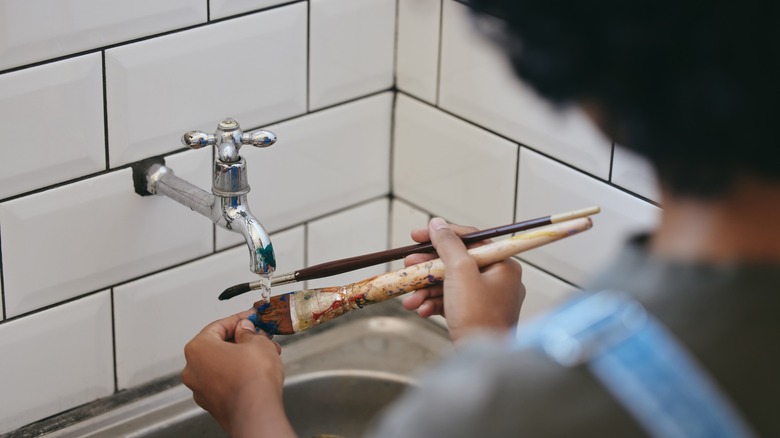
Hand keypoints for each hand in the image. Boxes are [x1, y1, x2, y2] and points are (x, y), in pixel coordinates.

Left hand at [181, 310, 294, 436]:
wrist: (256, 412)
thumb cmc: (252, 378)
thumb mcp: (257, 342)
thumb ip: (249, 332)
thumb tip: (245, 330)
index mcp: (198, 348)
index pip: (219, 326)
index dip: (240, 320)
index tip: (252, 318)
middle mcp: (193, 369)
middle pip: (219, 346)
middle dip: (242, 340)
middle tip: (260, 335)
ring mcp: (201, 389)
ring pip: (223, 364)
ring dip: (243, 357)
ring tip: (265, 354)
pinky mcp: (212, 403)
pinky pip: (225, 381)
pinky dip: (239, 373)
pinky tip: (257, 371)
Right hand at [401, 217, 524, 342]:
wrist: (481, 360)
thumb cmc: (478, 316)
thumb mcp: (460, 272)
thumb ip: (448, 244)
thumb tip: (437, 224)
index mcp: (503, 265)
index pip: (470, 239)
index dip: (441, 235)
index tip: (417, 235)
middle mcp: (499, 280)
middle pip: (457, 263)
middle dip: (428, 267)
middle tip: (408, 265)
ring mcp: (488, 300)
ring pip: (451, 284)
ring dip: (426, 290)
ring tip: (409, 298)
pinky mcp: (476, 316)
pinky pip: (452, 302)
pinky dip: (435, 304)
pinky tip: (420, 309)